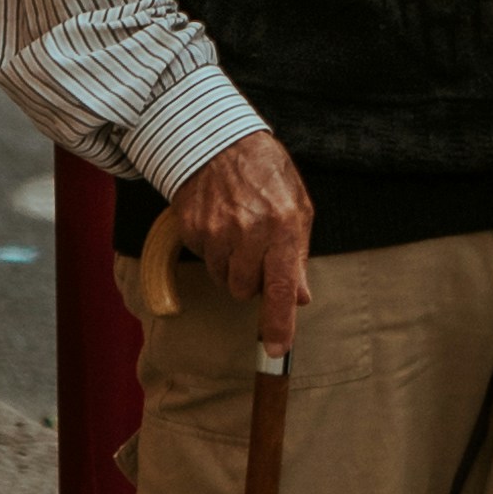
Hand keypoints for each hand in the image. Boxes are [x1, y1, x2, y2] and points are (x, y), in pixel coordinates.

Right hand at [169, 128, 312, 350]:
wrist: (221, 143)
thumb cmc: (267, 176)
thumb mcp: (297, 209)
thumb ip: (298, 256)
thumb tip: (301, 297)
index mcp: (282, 227)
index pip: (281, 288)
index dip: (279, 324)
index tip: (277, 350)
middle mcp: (248, 232)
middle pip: (245, 290)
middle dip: (252, 280)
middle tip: (257, 251)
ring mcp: (215, 231)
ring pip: (223, 278)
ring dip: (232, 266)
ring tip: (239, 232)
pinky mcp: (191, 229)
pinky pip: (203, 258)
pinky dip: (213, 249)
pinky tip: (220, 222)